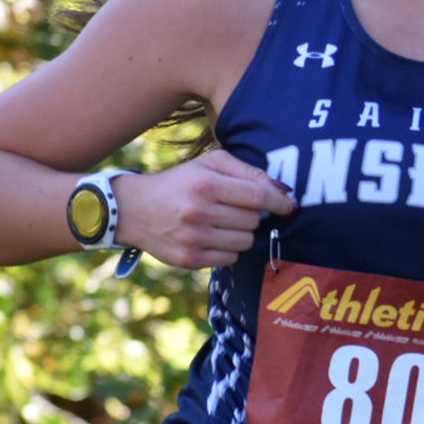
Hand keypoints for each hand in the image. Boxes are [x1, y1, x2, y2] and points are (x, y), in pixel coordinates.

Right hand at [118, 151, 296, 268]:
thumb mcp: (209, 164)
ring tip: (222, 222)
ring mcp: (192, 239)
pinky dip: (228, 248)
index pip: (257, 195)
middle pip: (253, 220)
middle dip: (252, 214)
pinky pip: (230, 259)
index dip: (279, 202)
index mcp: (205, 184)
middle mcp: (198, 212)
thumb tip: (282, 190)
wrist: (134, 209)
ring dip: (241, 233)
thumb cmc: (180, 182)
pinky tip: (212, 236)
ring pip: (245, 242)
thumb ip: (247, 172)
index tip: (288, 206)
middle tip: (235, 208)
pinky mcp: (188, 260)